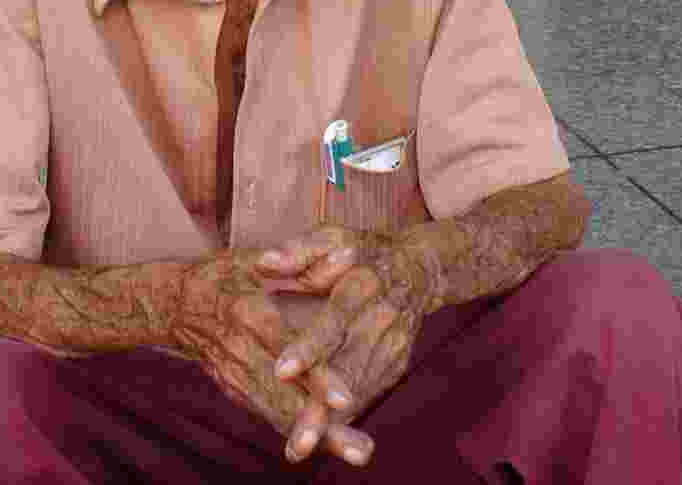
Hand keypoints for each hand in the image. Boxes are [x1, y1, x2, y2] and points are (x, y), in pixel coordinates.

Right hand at [166, 246, 375, 466]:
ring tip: (357, 454)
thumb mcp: (259, 257)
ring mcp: (237, 377)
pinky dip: (299, 429)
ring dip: (319, 438)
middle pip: (287, 397)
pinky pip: (270, 414)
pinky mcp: (236, 391)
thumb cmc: (225, 274)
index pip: (286, 349)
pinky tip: (330, 445)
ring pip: (280, 414)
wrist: (176, 304)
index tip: (346, 400)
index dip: (315, 376)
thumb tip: (349, 255)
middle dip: (324, 427)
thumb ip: (305, 260)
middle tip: (362, 451)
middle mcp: (243, 351)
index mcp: (251, 313)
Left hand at [254, 225, 432, 461]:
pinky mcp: (396, 363)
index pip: (335, 318)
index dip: (310, 346)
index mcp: (363, 283)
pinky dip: (346, 416)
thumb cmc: (364, 249)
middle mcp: (382, 317)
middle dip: (324, 404)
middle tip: (297, 439)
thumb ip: (298, 251)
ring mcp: (394, 345)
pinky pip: (368, 392)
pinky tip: (321, 436)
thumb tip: (262, 262)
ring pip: (361, 387)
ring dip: (334, 420)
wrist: (420, 266)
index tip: (281, 370)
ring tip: (300, 445)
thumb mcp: (334, 237)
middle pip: (351, 364)